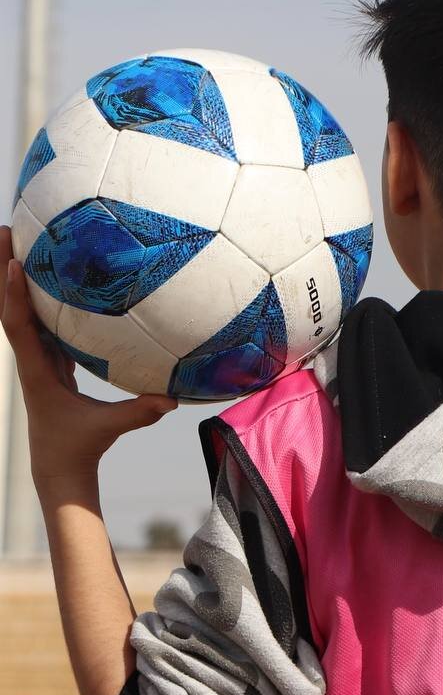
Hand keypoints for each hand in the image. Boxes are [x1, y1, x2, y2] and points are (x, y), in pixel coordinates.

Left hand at [0, 226, 177, 492]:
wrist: (57, 465)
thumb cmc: (79, 447)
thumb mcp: (109, 429)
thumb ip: (139, 413)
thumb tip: (172, 398)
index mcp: (37, 371)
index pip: (19, 326)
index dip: (13, 294)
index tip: (12, 262)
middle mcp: (31, 359)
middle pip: (8, 307)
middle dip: (1, 268)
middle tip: (4, 229)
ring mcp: (38, 357)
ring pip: (19, 310)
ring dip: (13, 276)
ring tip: (20, 238)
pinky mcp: (48, 359)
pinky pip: (39, 319)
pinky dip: (37, 295)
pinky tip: (54, 275)